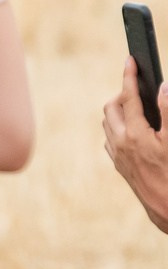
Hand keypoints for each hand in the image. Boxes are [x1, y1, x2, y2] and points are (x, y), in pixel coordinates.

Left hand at [102, 57, 167, 232]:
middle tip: (138, 88)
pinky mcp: (118, 164)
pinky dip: (118, 127)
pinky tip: (133, 128)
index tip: (130, 60)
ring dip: (118, 110)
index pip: (128, 97)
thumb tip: (164, 87)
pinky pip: (110, 138)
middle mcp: (119, 142)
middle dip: (123, 94)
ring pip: (107, 123)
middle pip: (110, 107)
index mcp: (134, 133)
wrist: (167, 207)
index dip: (129, 76)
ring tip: (137, 106)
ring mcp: (116, 154)